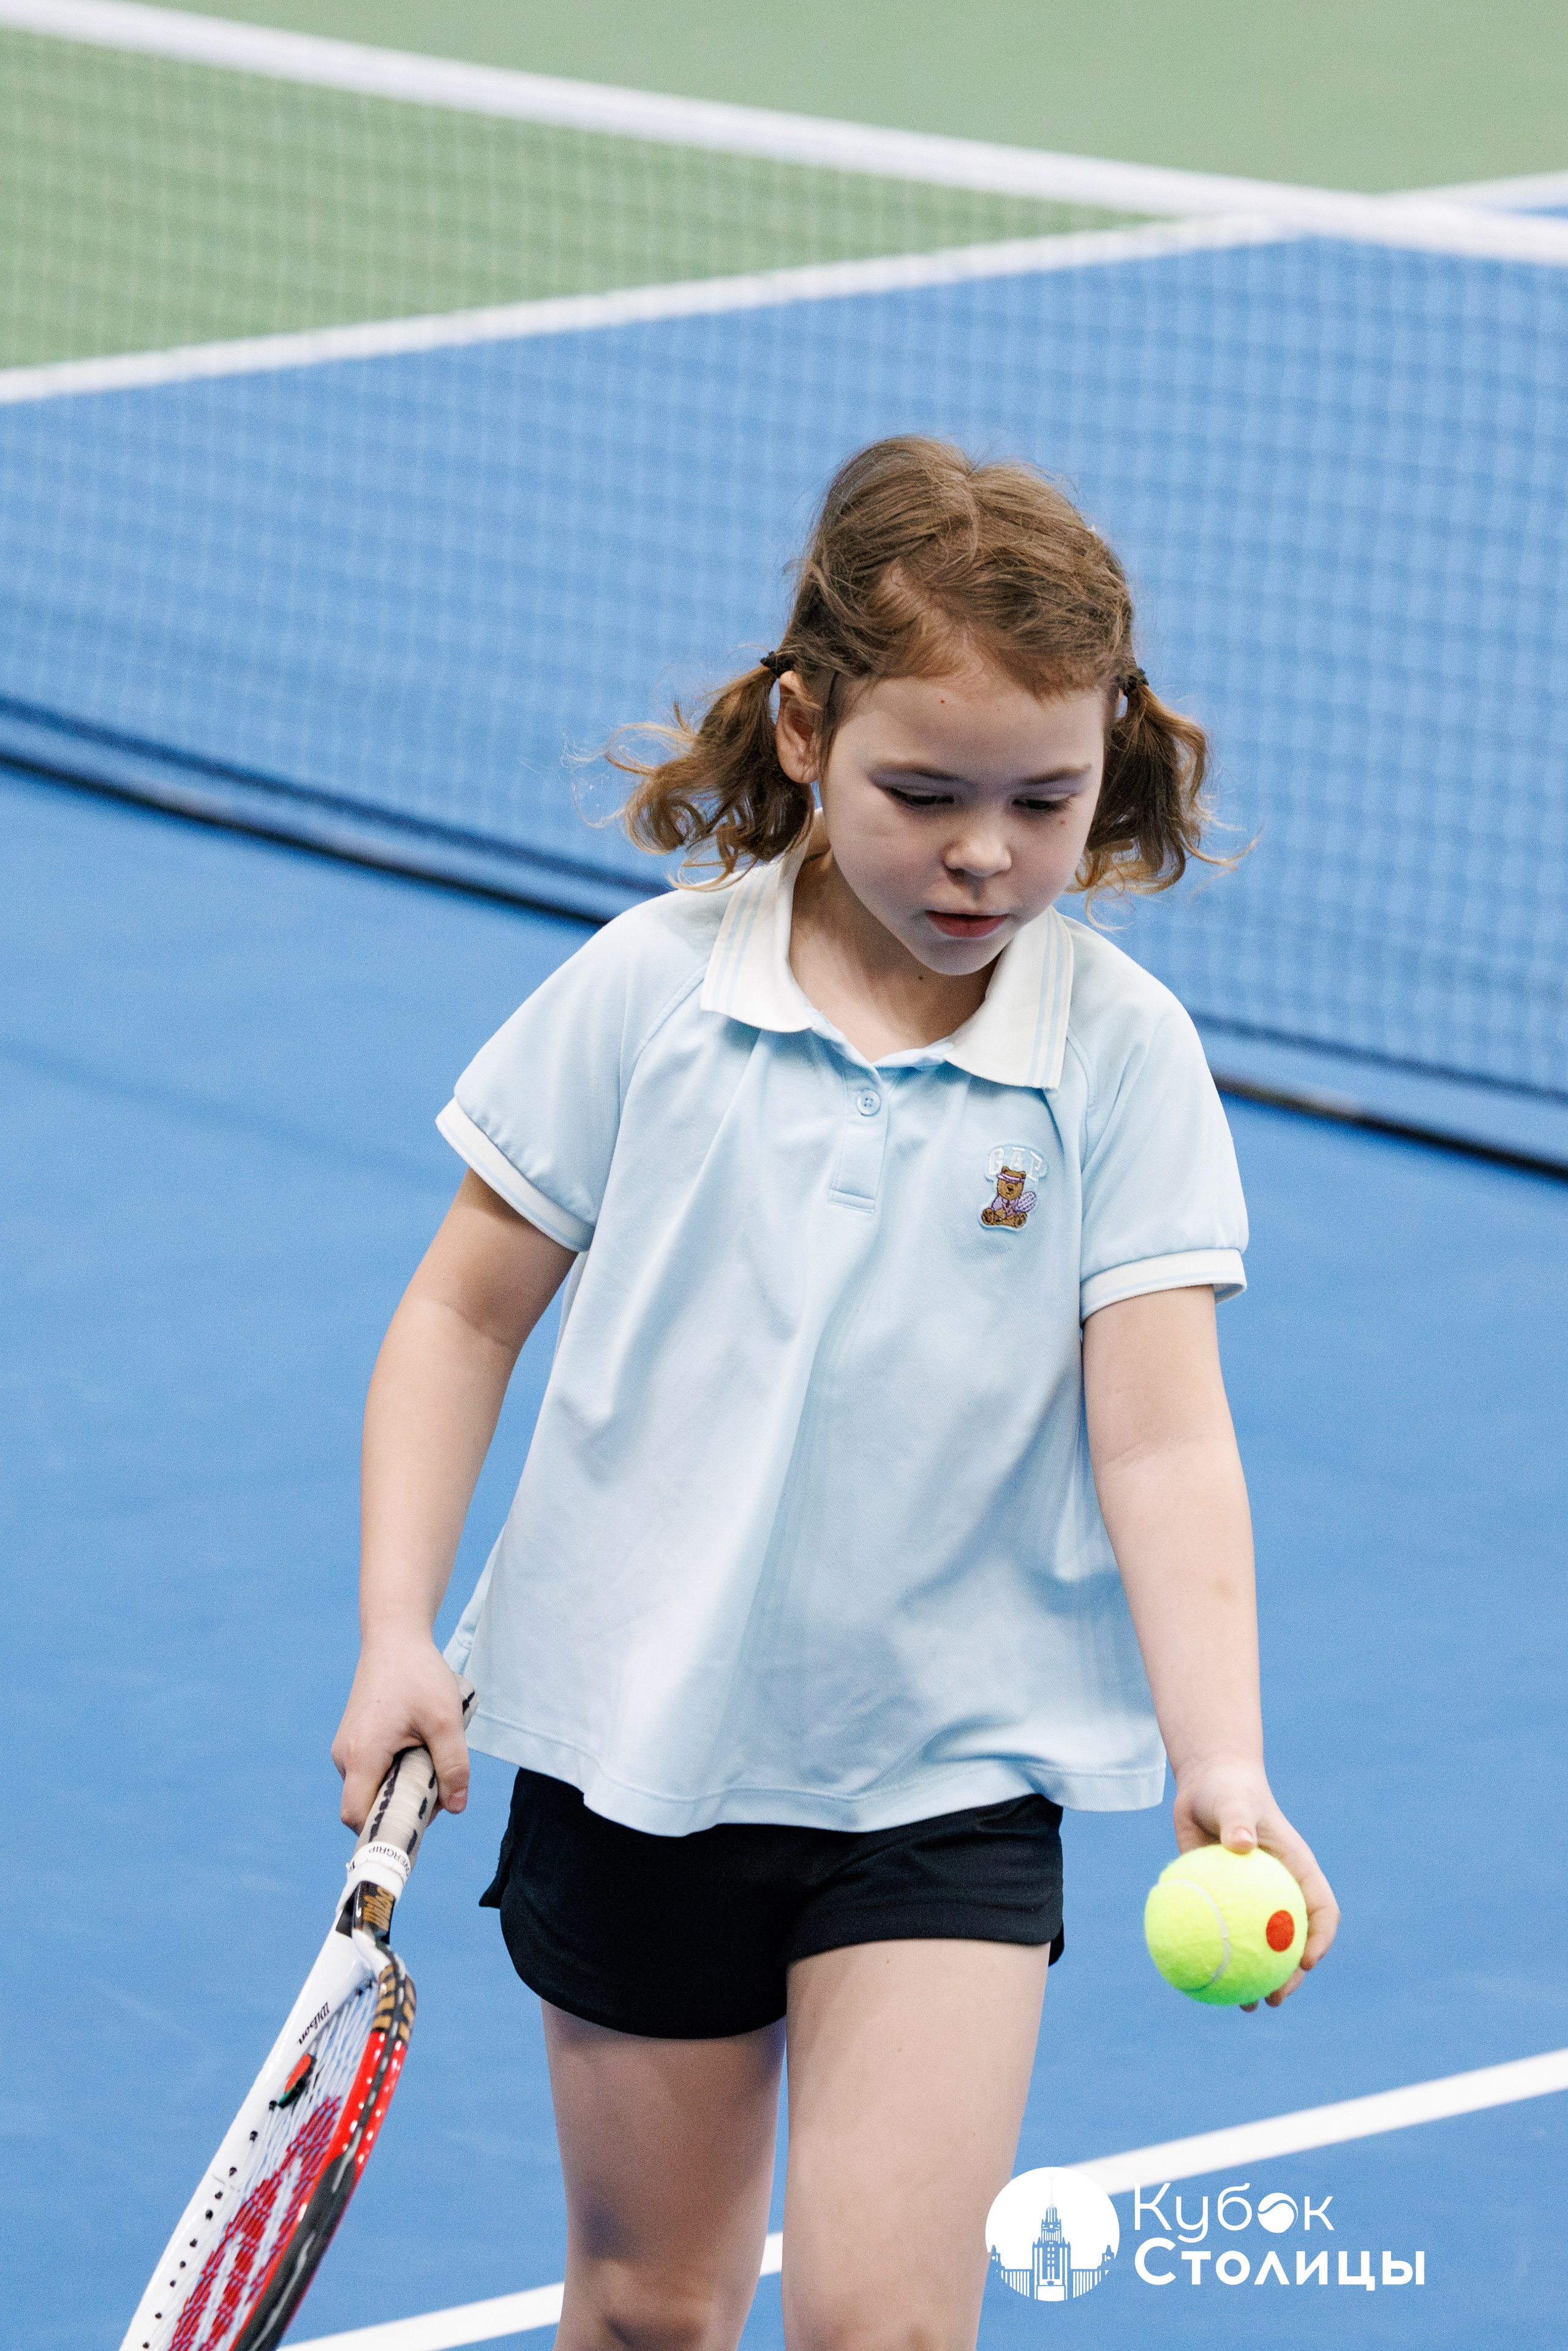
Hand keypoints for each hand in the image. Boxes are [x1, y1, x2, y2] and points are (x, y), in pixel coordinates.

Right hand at [332, 1637, 470, 1830]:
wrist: (395, 1639)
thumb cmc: (418, 1674)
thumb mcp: (445, 1719)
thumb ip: (453, 1765)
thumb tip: (456, 1807)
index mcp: (362, 1755)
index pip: (357, 1816)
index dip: (384, 1829)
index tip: (417, 1824)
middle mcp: (345, 1756)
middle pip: (367, 1806)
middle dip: (402, 1806)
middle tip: (436, 1783)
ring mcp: (347, 1748)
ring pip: (372, 1788)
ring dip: (402, 1786)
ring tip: (428, 1755)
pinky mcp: (355, 1741)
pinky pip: (372, 1772)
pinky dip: (396, 1771)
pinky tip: (418, 1746)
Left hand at [1172, 1759, 1338, 2007]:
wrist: (1205, 1786)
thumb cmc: (1228, 1790)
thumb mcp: (1234, 1801)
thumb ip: (1238, 1819)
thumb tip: (1240, 1843)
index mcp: (1297, 1873)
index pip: (1321, 1912)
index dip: (1320, 1940)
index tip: (1306, 1962)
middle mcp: (1279, 1893)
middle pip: (1294, 1943)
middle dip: (1290, 1976)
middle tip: (1273, 1997)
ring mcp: (1253, 1902)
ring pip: (1261, 1949)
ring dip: (1257, 1980)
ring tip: (1245, 2007)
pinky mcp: (1226, 1903)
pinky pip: (1225, 1937)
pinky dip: (1219, 1960)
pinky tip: (1201, 1980)